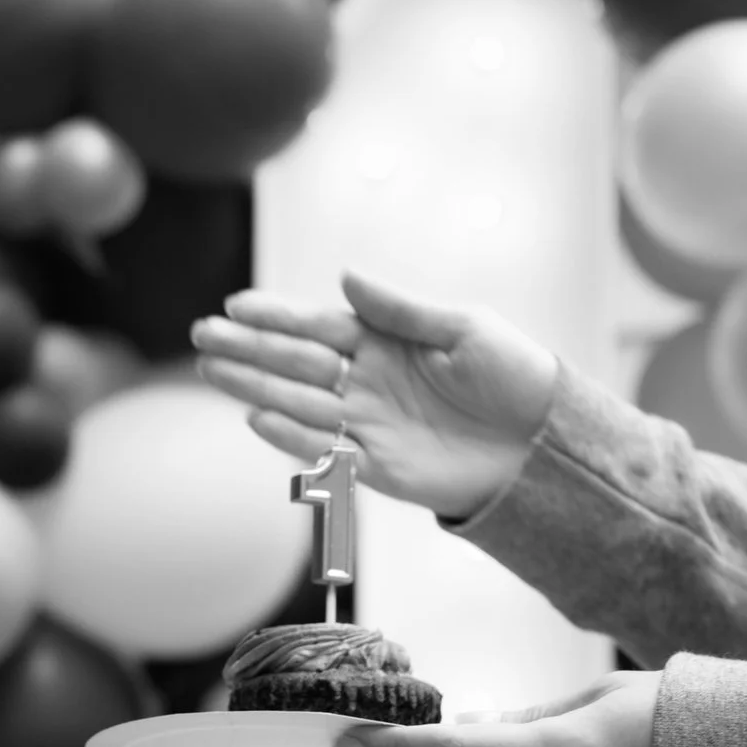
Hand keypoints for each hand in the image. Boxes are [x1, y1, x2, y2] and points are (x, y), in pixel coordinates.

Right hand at [192, 270, 563, 519]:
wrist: (546, 447)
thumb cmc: (514, 377)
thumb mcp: (464, 328)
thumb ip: (400, 309)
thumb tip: (345, 278)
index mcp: (386, 342)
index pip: (318, 326)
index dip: (276, 316)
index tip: (235, 307)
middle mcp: (368, 382)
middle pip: (295, 363)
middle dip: (247, 349)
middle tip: (201, 337)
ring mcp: (367, 424)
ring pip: (298, 403)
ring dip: (253, 387)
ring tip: (210, 372)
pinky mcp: (375, 468)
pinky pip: (323, 451)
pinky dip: (290, 436)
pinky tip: (255, 417)